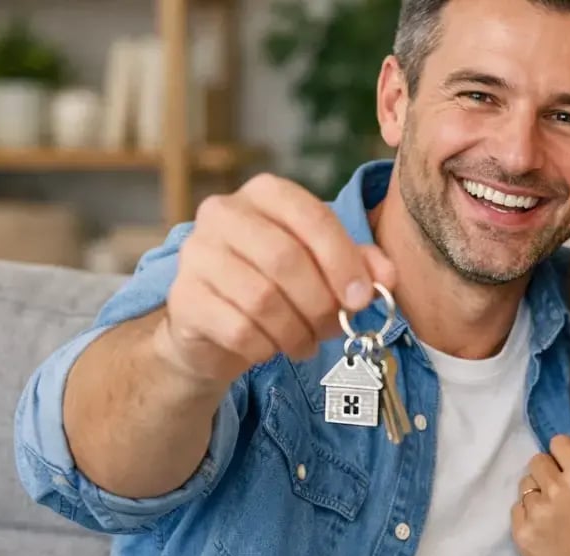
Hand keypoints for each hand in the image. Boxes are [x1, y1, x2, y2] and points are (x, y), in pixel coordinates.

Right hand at [151, 173, 396, 384]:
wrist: (215, 328)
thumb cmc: (279, 287)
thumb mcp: (325, 269)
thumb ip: (360, 266)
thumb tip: (387, 277)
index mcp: (265, 193)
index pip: (313, 217)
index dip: (343, 261)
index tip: (361, 299)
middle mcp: (223, 213)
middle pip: (286, 258)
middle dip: (320, 303)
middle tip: (333, 328)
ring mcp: (197, 253)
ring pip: (262, 298)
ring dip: (295, 331)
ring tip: (305, 343)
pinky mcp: (183, 297)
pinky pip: (239, 329)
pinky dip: (266, 347)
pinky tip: (270, 348)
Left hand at [511, 422, 569, 555]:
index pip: (558, 443)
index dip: (567, 456)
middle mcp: (555, 487)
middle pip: (538, 461)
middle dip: (550, 473)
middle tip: (565, 496)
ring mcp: (536, 511)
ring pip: (525, 485)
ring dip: (538, 494)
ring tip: (556, 515)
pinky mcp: (522, 532)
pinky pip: (517, 509)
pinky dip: (529, 516)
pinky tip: (546, 529)